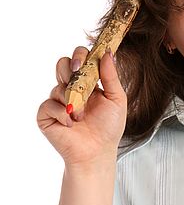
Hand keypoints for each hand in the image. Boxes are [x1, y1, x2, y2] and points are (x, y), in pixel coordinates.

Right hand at [37, 46, 127, 166]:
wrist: (97, 152)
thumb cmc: (109, 128)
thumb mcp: (116, 99)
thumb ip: (111, 76)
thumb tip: (107, 52)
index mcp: (88, 83)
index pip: (80, 59)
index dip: (81, 55)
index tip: (87, 59)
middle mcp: (71, 89)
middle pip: (63, 64)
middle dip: (71, 68)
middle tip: (78, 73)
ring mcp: (57, 101)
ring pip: (58, 85)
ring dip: (74, 101)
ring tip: (82, 116)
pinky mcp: (46, 114)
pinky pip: (49, 104)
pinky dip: (62, 113)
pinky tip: (70, 124)